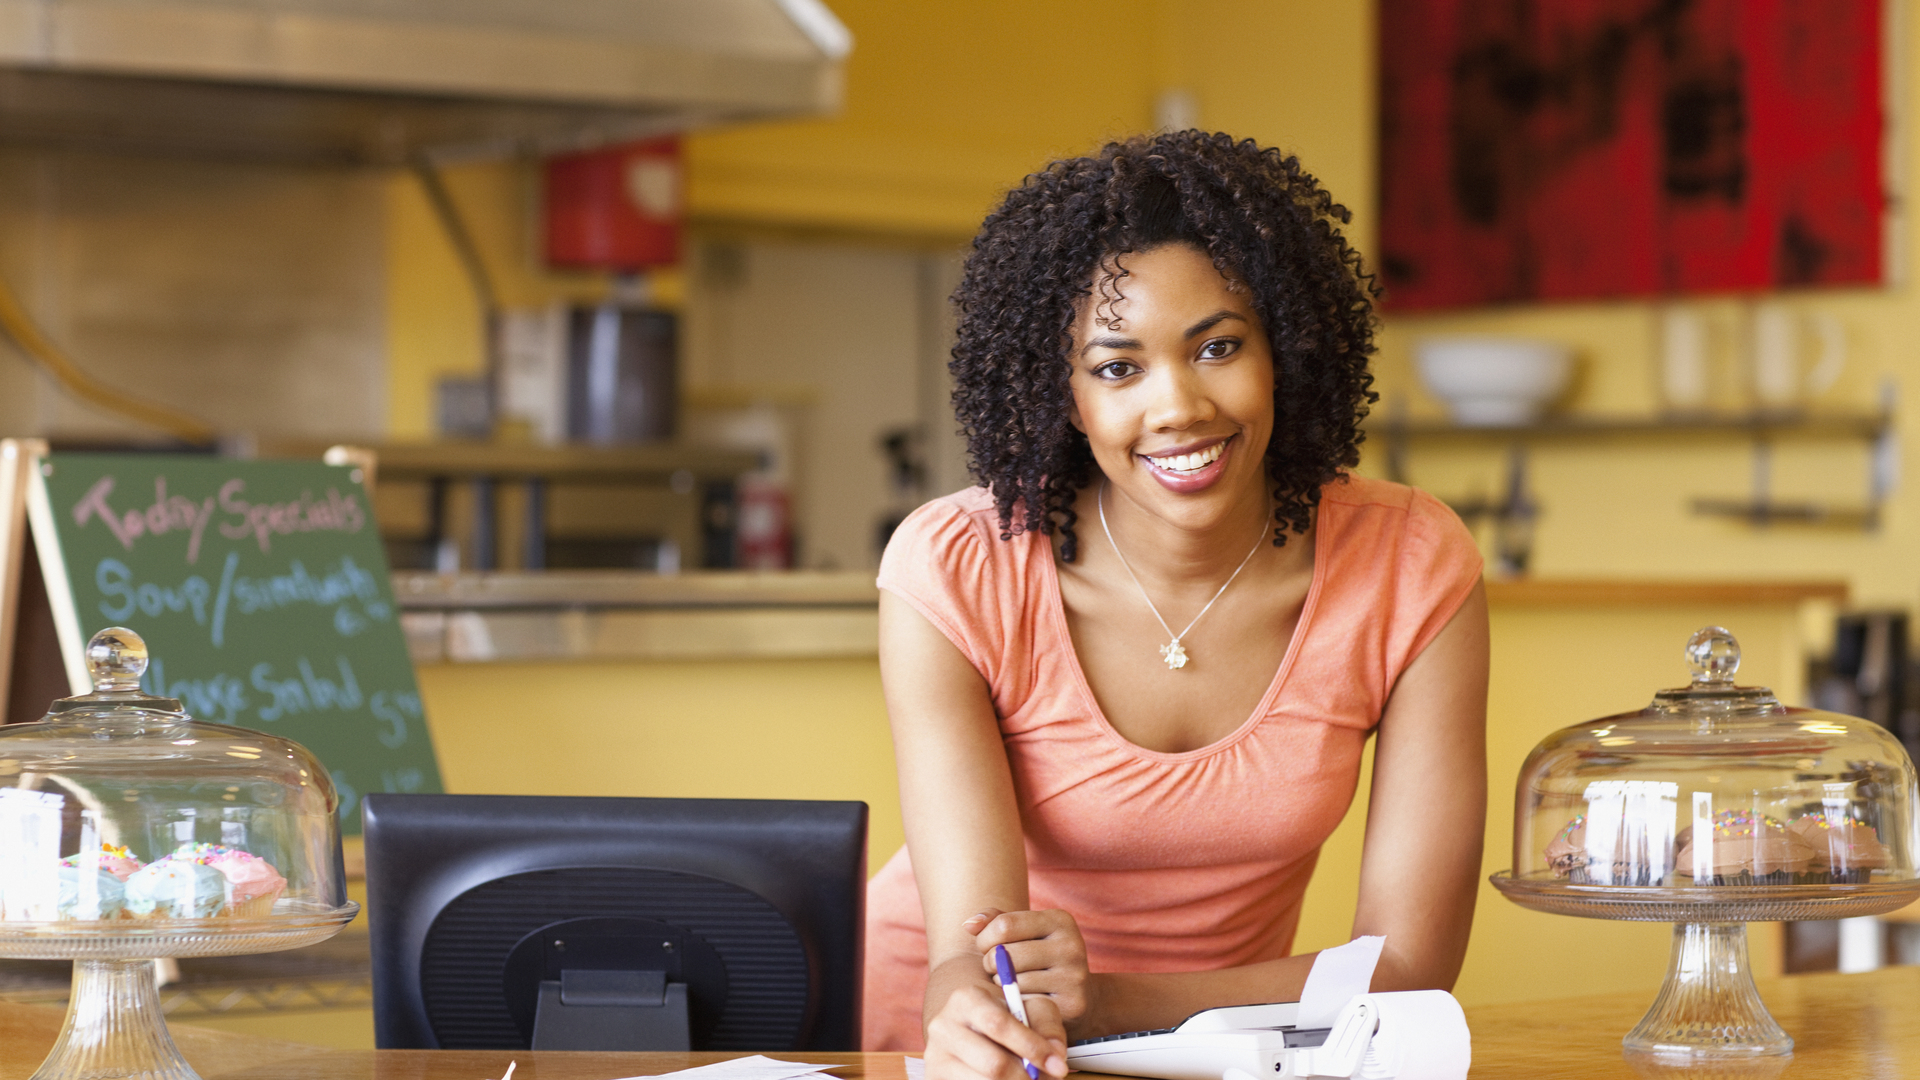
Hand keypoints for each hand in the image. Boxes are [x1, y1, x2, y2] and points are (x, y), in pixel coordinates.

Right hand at [924, 975, 1068, 1079]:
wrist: (970, 1027)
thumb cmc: (1006, 1016)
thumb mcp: (1029, 1009)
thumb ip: (1047, 1026)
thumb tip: (1056, 1056)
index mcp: (965, 999)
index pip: (998, 1024)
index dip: (1031, 1047)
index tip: (1059, 1066)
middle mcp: (943, 1027)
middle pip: (992, 1064)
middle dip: (1026, 1077)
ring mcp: (935, 1057)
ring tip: (1029, 1079)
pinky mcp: (935, 1079)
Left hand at [966, 908, 1096, 1031]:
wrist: (1080, 997)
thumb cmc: (1040, 959)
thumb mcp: (1024, 933)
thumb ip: (995, 921)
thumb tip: (968, 925)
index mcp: (1059, 920)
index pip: (1004, 925)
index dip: (985, 938)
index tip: (985, 947)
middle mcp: (1071, 945)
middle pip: (1006, 954)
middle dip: (990, 963)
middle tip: (995, 969)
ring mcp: (1074, 975)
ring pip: (1014, 981)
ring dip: (1002, 985)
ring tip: (1009, 983)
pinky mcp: (1073, 1004)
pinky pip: (1026, 1003)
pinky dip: (1017, 1003)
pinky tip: (1021, 999)